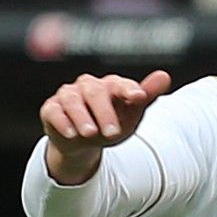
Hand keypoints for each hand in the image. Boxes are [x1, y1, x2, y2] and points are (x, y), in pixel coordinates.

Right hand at [40, 70, 170, 179]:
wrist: (85, 141)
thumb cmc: (112, 122)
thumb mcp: (131, 113)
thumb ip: (147, 95)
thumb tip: (164, 76)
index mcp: (111, 85)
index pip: (120, 84)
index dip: (129, 89)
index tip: (139, 97)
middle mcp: (88, 86)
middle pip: (95, 93)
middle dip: (105, 113)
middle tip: (112, 132)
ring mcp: (68, 96)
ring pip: (73, 101)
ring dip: (82, 118)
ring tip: (91, 134)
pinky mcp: (51, 109)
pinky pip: (54, 112)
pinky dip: (62, 122)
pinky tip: (71, 134)